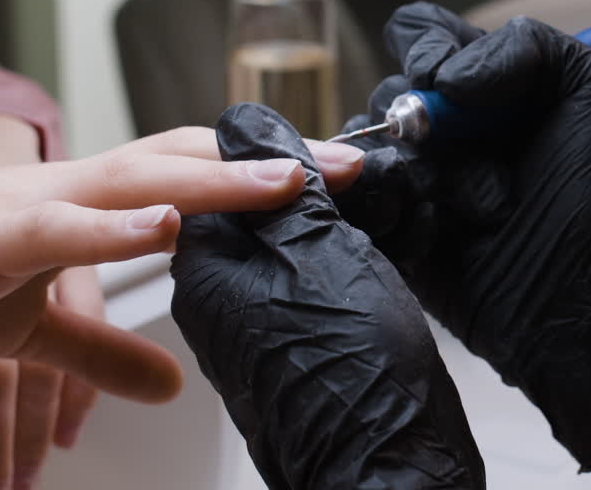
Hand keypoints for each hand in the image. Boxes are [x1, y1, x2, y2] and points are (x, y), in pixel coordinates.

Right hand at [0, 114, 366, 488]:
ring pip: (138, 182)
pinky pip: (60, 227)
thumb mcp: (36, 330)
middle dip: (268, 163)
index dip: (259, 172)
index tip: (331, 178)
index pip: (190, 174)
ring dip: (215, 180)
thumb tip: (171, 384)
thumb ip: (104, 352)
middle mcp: (76, 192)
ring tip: (287, 180)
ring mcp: (37, 207)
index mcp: (92, 206)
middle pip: (186, 163)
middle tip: (351, 165)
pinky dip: (113, 226)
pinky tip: (164, 222)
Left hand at [171, 104, 485, 488]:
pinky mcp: (278, 348)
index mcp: (206, 272)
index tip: (338, 157)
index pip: (221, 179)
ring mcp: (246, 329)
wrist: (384, 463)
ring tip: (364, 207)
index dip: (282, 157)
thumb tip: (253, 135)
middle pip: (246, 211)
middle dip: (302, 185)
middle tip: (357, 178)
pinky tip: (362, 254)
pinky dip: (327, 258)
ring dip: (317, 219)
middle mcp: (214, 302)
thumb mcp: (318, 256)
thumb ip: (283, 194)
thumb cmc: (353, 374)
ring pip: (274, 245)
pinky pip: (293, 281)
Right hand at [334, 3, 590, 468]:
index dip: (426, 47)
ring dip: (415, 174)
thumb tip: (444, 79)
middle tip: (473, 163)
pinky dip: (389, 210)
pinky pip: (352, 199)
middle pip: (387, 91)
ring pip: (364, 146)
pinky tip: (434, 231)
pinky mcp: (387, 226)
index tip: (449, 84)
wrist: (575, 293)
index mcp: (480, 86)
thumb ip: (527, 45)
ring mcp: (409, 177)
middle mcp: (438, 127)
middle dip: (425, 126)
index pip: (420, 33)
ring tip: (470, 212)